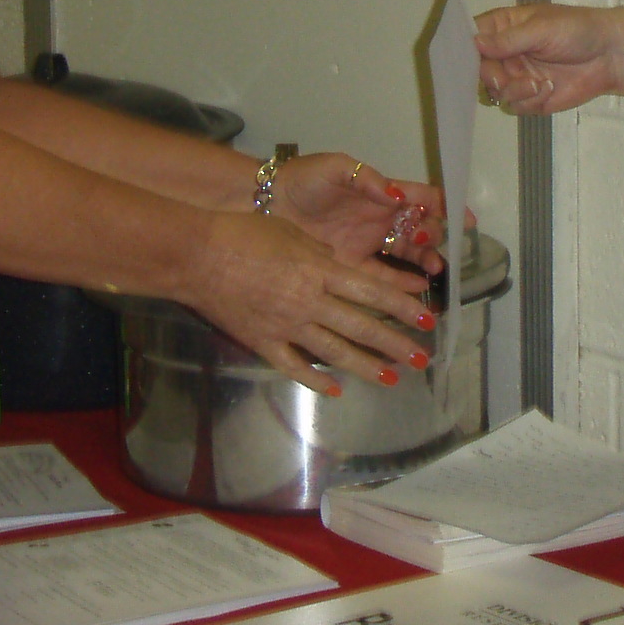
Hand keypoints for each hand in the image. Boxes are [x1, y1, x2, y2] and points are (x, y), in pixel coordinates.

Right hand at [181, 211, 437, 396]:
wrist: (197, 255)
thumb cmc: (243, 233)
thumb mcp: (292, 233)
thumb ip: (320, 254)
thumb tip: (339, 270)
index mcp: (319, 270)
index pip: (371, 292)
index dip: (402, 306)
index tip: (427, 319)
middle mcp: (309, 301)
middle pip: (361, 326)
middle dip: (396, 344)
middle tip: (422, 358)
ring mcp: (286, 325)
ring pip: (334, 352)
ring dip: (366, 366)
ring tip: (391, 379)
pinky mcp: (263, 342)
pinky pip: (294, 366)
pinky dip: (316, 380)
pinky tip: (336, 391)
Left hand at [275, 152, 446, 276]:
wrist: (267, 203)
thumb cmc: (304, 179)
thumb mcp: (336, 168)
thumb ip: (369, 180)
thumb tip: (400, 197)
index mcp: (382, 192)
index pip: (423, 197)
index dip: (447, 207)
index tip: (467, 220)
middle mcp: (381, 218)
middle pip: (420, 228)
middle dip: (437, 238)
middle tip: (443, 247)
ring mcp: (368, 243)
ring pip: (407, 254)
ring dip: (425, 261)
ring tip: (436, 270)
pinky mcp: (352, 264)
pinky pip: (382, 276)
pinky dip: (401, 283)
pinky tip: (417, 289)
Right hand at [474, 2, 618, 115]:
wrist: (611, 56)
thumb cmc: (578, 31)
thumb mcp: (541, 29)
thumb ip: (507, 39)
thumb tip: (474, 43)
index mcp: (503, 28)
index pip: (472, 38)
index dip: (466, 49)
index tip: (470, 58)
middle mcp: (505, 53)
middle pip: (478, 71)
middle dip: (492, 76)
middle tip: (505, 77)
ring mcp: (516, 77)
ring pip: (495, 93)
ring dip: (514, 90)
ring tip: (537, 83)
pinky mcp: (531, 98)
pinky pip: (515, 107)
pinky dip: (530, 100)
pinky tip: (550, 88)